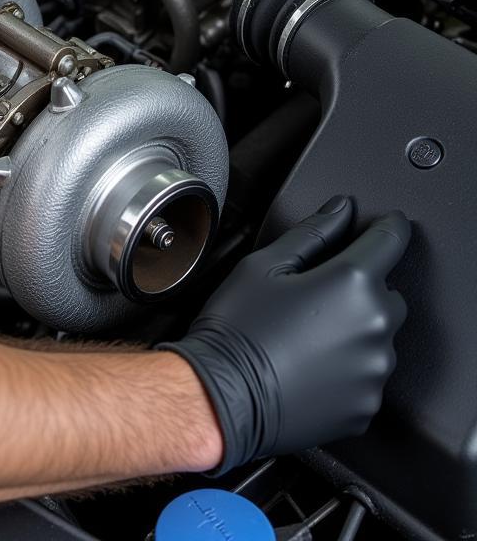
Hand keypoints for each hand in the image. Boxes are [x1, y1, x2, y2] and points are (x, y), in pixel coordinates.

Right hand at [159, 196, 409, 474]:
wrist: (222, 397)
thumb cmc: (237, 329)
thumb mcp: (265, 266)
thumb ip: (313, 232)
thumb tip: (341, 210)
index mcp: (352, 284)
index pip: (390, 241)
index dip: (388, 226)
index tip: (386, 223)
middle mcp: (374, 327)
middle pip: (388, 292)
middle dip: (361, 287)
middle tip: (315, 294)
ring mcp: (373, 371)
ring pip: (378, 335)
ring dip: (354, 329)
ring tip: (306, 335)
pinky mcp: (366, 405)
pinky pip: (367, 374)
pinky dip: (348, 366)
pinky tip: (310, 363)